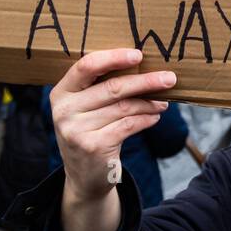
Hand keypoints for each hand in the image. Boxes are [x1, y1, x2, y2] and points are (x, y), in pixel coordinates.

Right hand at [50, 48, 174, 201]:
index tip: (139, 54)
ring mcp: (76, 130)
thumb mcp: (86, 108)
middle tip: (169, 78)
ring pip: (124, 107)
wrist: (84, 176)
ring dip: (150, 103)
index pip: (86, 66)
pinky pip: (128, 125)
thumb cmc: (91, 132)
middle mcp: (64, 110)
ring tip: (163, 102)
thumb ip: (102, 87)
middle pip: (112, 87)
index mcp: (61, 93)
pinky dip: (146, 118)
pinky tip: (155, 116)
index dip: (113, 57)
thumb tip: (143, 65)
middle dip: (146, 81)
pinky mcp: (93, 146)